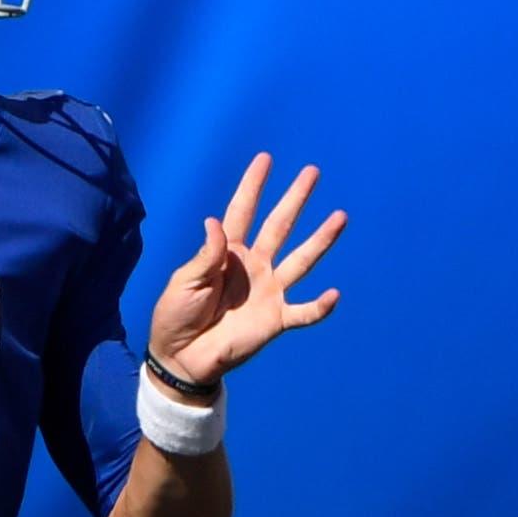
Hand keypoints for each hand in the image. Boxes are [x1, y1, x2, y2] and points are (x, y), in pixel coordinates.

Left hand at [146, 153, 345, 390]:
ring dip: (321, 240)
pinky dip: (320, 307)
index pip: (242, 211)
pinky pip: (304, 312)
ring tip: (341, 216)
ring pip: (301, 260)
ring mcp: (269, 291)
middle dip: (296, 199)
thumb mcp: (184, 281)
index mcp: (228, 253)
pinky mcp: (276, 320)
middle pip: (280, 226)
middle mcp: (254, 266)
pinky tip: (335, 294)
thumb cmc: (176, 316)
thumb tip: (215, 221)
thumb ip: (205, 255)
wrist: (182, 358)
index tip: (265, 159)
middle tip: (312, 172)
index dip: (253, 186)